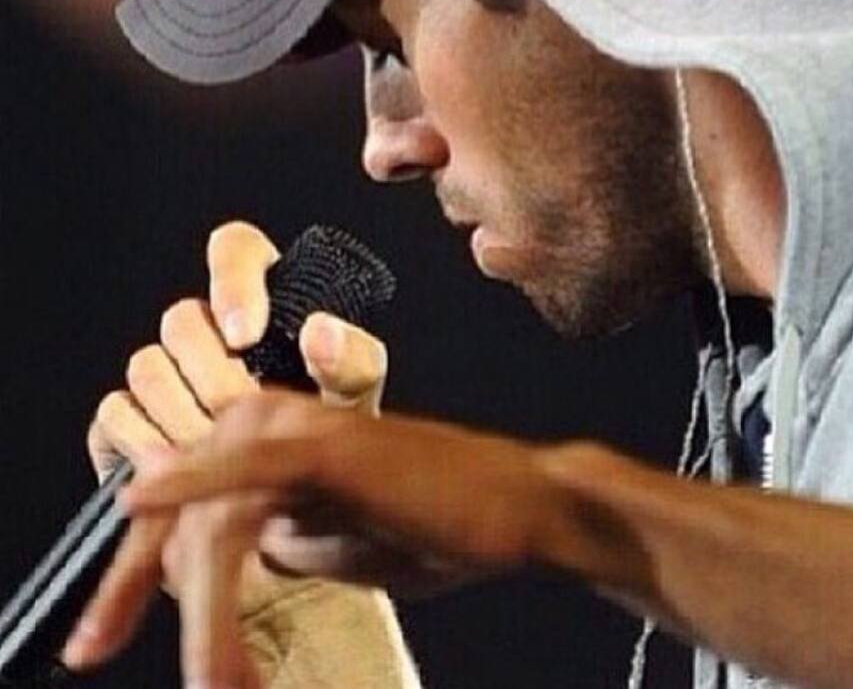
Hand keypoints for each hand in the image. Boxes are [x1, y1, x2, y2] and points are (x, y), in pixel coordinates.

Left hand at [67, 394, 555, 686]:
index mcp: (276, 448)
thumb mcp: (340, 546)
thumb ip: (285, 540)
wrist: (518, 507)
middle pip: (173, 511)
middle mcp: (276, 427)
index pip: (180, 509)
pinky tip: (143, 496)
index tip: (97, 638)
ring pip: (212, 522)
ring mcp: (303, 432)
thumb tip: (237, 558)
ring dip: (206, 613)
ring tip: (222, 683)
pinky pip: (247, 469)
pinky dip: (192, 485)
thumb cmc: (442, 524)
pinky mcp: (330, 446)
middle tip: (95, 648)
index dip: (130, 573)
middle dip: (129, 588)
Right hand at [83, 220, 387, 611]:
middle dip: (214, 374)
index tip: (247, 335)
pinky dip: (149, 444)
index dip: (231, 284)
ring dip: (186, 415)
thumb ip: (352, 362)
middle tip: (243, 411)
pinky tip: (187, 471)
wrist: (294, 511)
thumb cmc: (328, 437)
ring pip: (147, 367)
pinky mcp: (126, 423)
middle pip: (181, 319)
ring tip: (223, 446)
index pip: (234, 249)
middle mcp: (206, 330)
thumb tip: (320, 330)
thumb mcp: (354, 401)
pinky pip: (116, 415)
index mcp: (263, 300)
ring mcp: (163, 375)